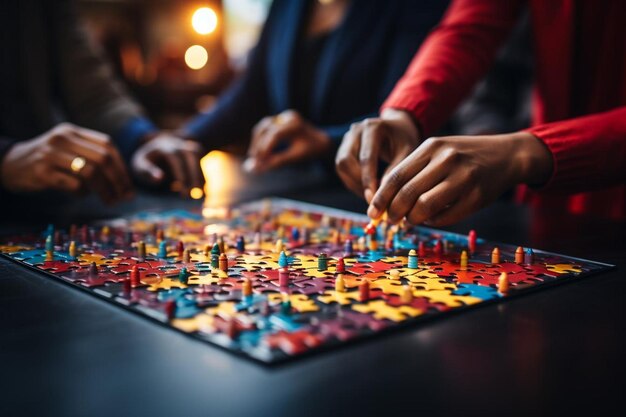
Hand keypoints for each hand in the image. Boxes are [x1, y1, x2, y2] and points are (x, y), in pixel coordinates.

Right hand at [0, 123, 132, 203]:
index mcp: (73, 131)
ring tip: (109, 200)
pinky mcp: (42, 172)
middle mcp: (63, 139)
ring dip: (105, 190)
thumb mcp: (68, 149)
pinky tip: (82, 195)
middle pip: (103, 159)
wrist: (9, 163)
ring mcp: (51, 154)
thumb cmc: (47, 160)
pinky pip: (73, 184)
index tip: (128, 186)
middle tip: (124, 197)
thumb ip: (92, 156)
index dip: (122, 167)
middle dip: (118, 181)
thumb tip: (122, 181)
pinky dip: (83, 193)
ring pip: (90, 172)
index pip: (108, 145)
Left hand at [132, 133, 202, 196]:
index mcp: (163, 147)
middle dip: (193, 175)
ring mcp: (187, 147)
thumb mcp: (141, 166)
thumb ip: (147, 172)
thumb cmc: (147, 162)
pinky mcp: (195, 152)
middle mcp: (178, 144)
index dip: (180, 173)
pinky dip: (202, 176)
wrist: (156, 149)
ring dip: (200, 175)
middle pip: (190, 156)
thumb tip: (160, 178)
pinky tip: (201, 190)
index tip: (182, 189)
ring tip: (198, 193)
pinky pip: (201, 162)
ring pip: (198, 158)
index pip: (175, 159)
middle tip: (192, 194)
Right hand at [243, 110, 331, 172]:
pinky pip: (265, 127)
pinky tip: (258, 151)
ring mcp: (284, 116)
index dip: (265, 148)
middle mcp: (289, 117)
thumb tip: (258, 169)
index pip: (275, 134)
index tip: (259, 161)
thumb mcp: (295, 157)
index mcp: (296, 125)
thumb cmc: (310, 151)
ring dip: (256, 140)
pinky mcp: (280, 119)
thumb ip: (277, 162)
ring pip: (263, 126)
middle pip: (265, 127)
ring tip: (253, 155)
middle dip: (257, 143)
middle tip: (253, 158)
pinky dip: (260, 138)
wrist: (321, 141)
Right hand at [335, 109, 420, 201]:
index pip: (366, 158)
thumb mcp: (407, 153)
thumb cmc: (404, 140)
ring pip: (341, 166)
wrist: (398, 128)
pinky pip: (342, 169)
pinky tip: (366, 189)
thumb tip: (381, 196)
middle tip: (372, 198)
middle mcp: (355, 130)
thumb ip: (395, 172)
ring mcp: (347, 138)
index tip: (373, 199)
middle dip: (357, 183)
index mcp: (373, 127)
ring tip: (371, 194)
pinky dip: (352, 181)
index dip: (368, 180)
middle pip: (345, 161)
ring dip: (353, 184)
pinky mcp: (344, 148)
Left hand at [367, 132, 552, 225]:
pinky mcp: (477, 196)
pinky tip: (430, 218)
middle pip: (407, 193)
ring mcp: (464, 178)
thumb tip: (386, 199)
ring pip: (425, 207)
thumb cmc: (464, 155)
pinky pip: (446, 216)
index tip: (373, 212)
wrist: (507, 155)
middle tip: (390, 221)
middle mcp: (447, 159)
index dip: (381, 198)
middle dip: (394, 212)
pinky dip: (433, 221)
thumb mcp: (438, 151)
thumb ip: (414, 170)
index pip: (396, 176)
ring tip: (409, 220)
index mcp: (432, 146)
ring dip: (412, 219)